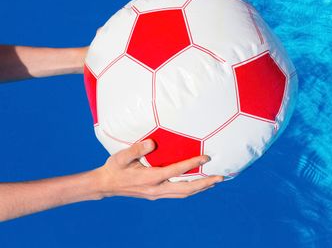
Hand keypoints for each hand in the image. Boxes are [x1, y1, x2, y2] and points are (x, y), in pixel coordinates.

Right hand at [94, 139, 223, 199]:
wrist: (105, 185)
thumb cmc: (114, 167)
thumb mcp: (122, 156)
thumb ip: (137, 149)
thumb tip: (152, 142)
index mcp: (150, 178)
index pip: (176, 171)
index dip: (192, 164)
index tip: (206, 158)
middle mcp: (156, 189)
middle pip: (186, 189)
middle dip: (204, 183)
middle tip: (220, 177)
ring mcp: (156, 194)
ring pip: (183, 194)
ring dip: (200, 188)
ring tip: (214, 181)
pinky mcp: (156, 195)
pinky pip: (177, 193)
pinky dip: (191, 189)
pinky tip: (198, 184)